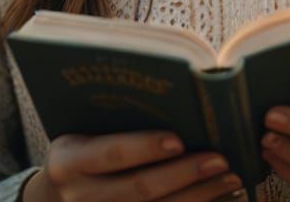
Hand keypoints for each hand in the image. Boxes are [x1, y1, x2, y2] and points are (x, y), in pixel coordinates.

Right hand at [22, 130, 242, 201]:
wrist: (57, 195)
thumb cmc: (81, 147)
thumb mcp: (84, 130)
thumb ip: (118, 118)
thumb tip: (178, 97)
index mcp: (68, 161)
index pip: (111, 154)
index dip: (145, 147)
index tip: (179, 139)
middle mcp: (80, 197)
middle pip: (139, 190)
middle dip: (184, 174)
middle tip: (221, 159)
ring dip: (199, 197)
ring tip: (231, 178)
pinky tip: (221, 199)